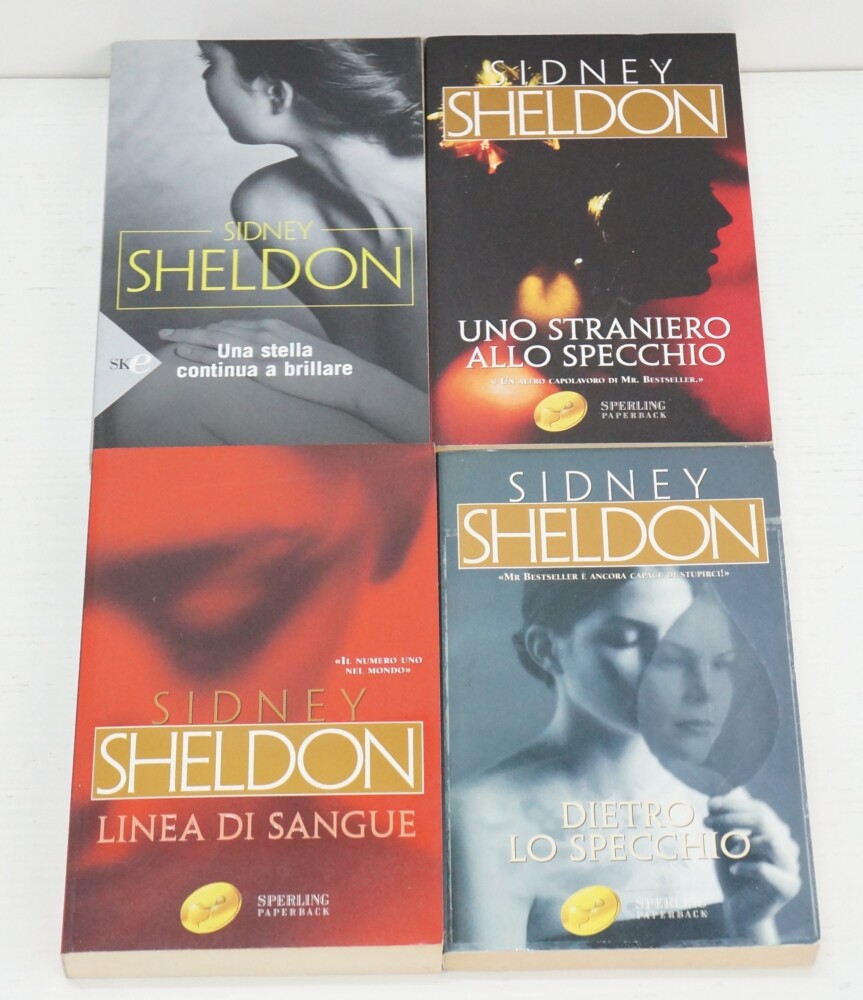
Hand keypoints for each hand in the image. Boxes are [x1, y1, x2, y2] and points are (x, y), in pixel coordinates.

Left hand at [160, 318, 426, 441]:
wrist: (347, 376)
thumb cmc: (329, 370)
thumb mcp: (302, 353)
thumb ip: (282, 351)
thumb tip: (271, 358)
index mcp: (272, 327)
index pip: (232, 326)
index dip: (208, 330)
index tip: (191, 332)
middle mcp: (263, 332)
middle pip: (217, 329)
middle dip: (189, 331)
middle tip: (164, 331)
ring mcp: (262, 348)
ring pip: (214, 339)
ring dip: (187, 338)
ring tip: (165, 338)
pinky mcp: (263, 366)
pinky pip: (224, 359)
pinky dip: (201, 355)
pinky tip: (184, 355)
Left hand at [706, 787, 800, 942]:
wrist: (739, 910)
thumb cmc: (731, 873)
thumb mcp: (722, 845)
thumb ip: (721, 825)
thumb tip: (712, 802)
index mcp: (776, 833)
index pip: (760, 809)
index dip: (734, 804)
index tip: (709, 804)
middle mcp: (787, 847)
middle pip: (764, 820)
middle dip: (732, 817)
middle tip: (707, 822)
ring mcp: (791, 867)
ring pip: (771, 841)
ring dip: (742, 842)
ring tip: (727, 851)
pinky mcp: (788, 887)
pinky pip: (765, 869)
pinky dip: (745, 867)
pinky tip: (734, 871)